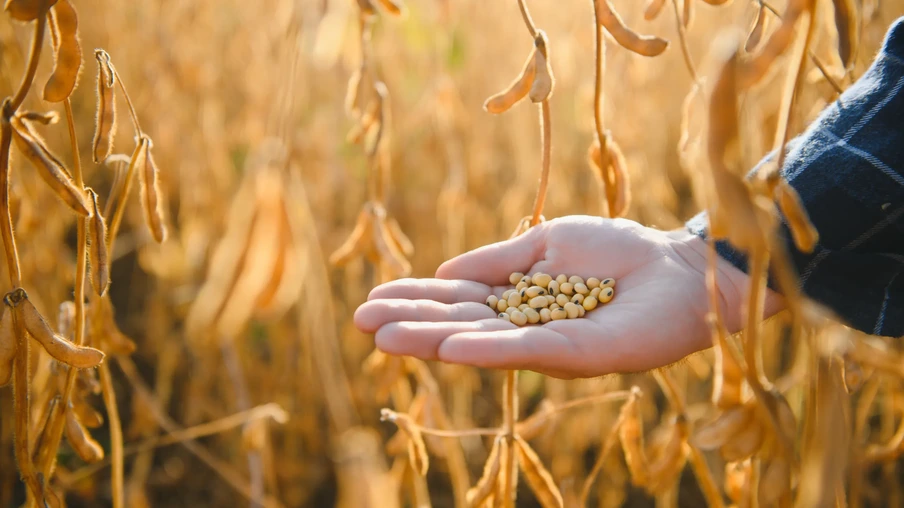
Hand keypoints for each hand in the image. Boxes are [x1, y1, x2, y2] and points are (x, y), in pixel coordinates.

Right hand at [354, 215, 783, 378]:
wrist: (678, 268)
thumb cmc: (619, 252)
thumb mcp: (546, 244)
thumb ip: (497, 261)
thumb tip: (443, 269)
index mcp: (515, 299)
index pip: (456, 300)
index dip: (415, 299)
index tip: (372, 299)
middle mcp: (524, 326)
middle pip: (458, 324)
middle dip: (410, 322)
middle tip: (361, 321)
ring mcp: (546, 343)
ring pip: (481, 342)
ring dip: (432, 339)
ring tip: (387, 336)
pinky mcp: (576, 354)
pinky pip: (524, 351)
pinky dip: (485, 349)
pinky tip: (449, 345)